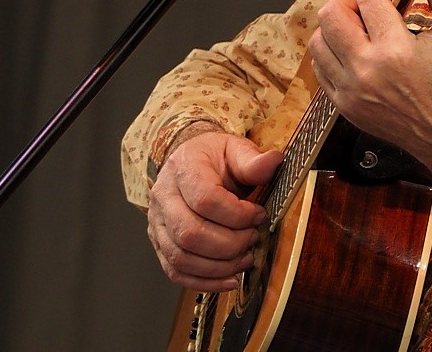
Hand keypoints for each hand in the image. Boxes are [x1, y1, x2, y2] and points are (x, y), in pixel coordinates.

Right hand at [146, 130, 282, 290]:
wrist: (190, 162)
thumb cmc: (214, 158)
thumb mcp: (236, 149)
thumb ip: (253, 160)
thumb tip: (274, 162)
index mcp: (183, 167)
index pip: (205, 200)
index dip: (237, 215)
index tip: (259, 216)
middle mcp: (164, 196)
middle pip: (190, 233)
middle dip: (229, 244)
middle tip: (253, 238)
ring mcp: (157, 222)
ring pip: (181, 257)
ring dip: (219, 266)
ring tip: (245, 259)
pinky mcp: (159, 243)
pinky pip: (175, 271)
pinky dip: (204, 282)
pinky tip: (229, 279)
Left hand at [310, 0, 431, 193]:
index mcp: (397, 52)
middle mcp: (367, 72)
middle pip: (331, 15)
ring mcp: (351, 93)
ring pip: (319, 42)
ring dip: (337, 25)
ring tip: (363, 24)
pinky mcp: (346, 107)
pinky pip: (321, 69)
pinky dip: (334, 51)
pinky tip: (358, 48)